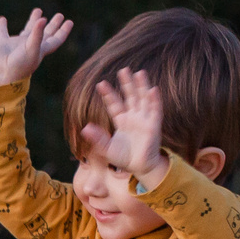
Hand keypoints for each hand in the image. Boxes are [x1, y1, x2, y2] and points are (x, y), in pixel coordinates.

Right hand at [0, 9, 74, 90]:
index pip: (56, 39)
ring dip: (33, 21)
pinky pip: (3, 32)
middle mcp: (31, 46)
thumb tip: (43, 18)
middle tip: (59, 15)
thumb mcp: (31, 49)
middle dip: (53, 25)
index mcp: (41, 49)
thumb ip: (37, 34)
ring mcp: (17, 45)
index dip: (63, 31)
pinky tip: (2, 19)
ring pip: (28, 30)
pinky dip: (2, 26)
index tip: (69, 22)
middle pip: (45, 34)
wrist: (1, 76)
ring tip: (38, 10)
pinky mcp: (4, 45)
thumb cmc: (19, 66)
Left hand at [83, 68, 167, 188]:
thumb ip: (97, 138)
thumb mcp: (106, 149)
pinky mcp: (154, 125)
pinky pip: (155, 110)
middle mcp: (133, 117)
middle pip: (130, 96)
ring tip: (139, 72)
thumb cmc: (124, 159)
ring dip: (142, 86)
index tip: (100, 84)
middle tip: (123, 70)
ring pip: (143, 99)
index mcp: (121, 121)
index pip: (114, 104)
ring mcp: (144, 119)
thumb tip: (84, 128)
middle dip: (126, 84)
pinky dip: (154, 100)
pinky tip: (152, 89)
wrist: (140, 168)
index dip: (108, 94)